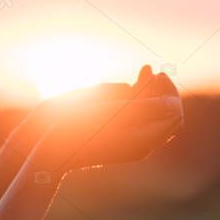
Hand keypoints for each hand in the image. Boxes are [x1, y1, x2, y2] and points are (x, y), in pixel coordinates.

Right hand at [32, 66, 183, 173]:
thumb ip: (145, 107)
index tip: (159, 74)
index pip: (172, 116)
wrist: (45, 149)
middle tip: (154, 70)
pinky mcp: (110, 137)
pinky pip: (131, 117)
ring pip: (147, 115)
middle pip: (163, 115)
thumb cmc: (78, 129)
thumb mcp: (112, 112)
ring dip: (148, 92)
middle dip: (161, 90)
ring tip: (145, 70)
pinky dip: (133, 99)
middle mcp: (136, 144)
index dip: (170, 92)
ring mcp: (124, 141)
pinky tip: (129, 85)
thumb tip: (174, 104)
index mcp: (141, 142)